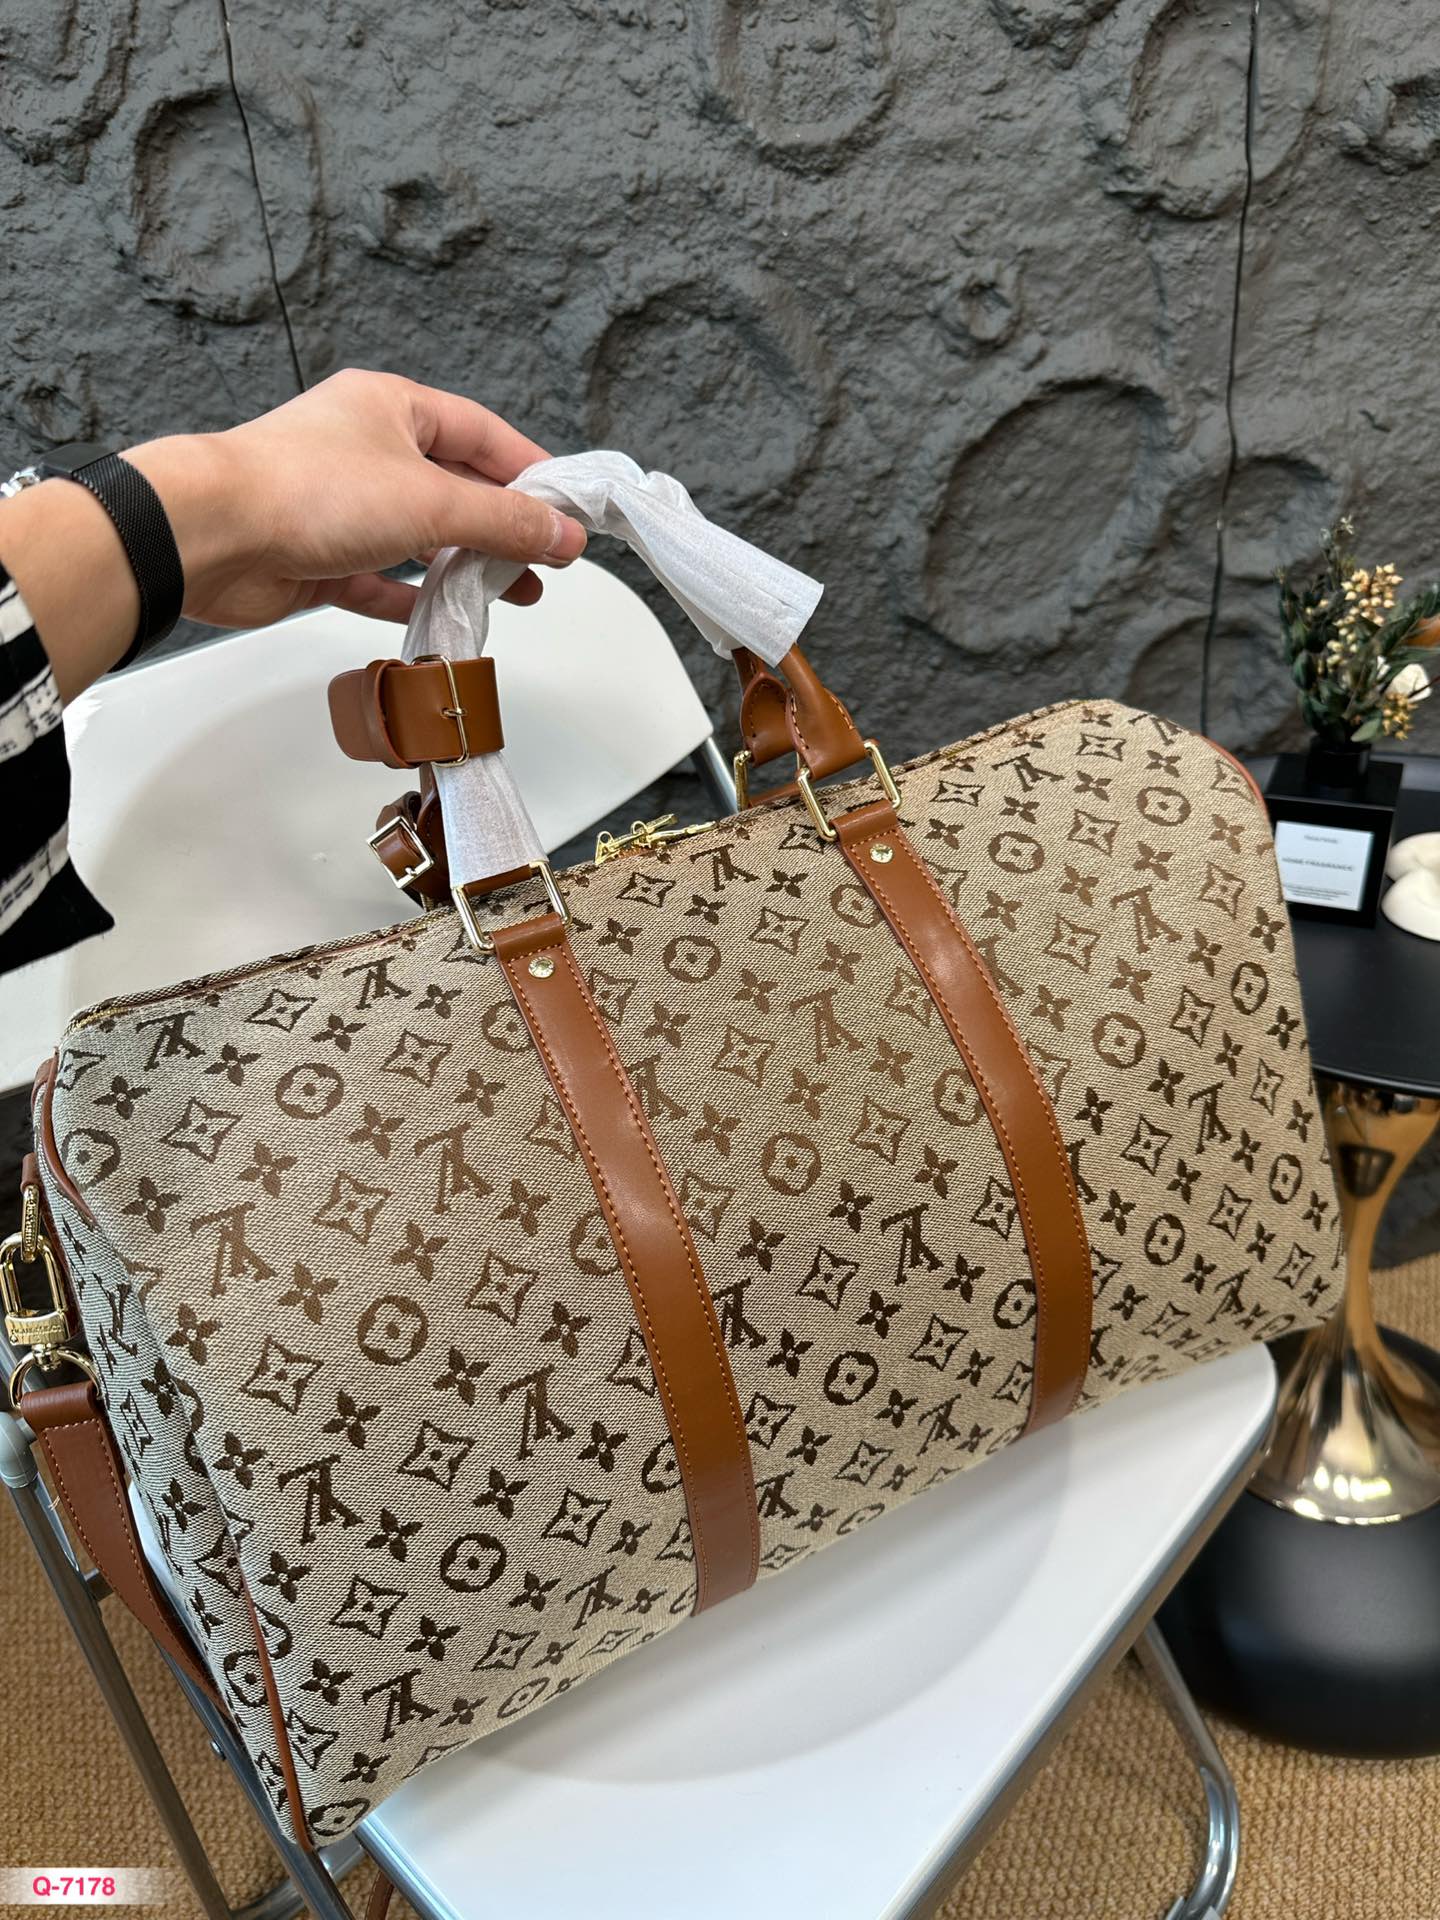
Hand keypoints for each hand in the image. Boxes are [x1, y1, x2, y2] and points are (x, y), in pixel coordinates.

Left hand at [126, 369, 587, 628]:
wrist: (212, 535)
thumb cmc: (310, 491)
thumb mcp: (431, 501)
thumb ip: (503, 520)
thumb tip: (564, 532)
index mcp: (392, 408)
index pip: (481, 433)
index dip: (530, 470)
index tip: (570, 509)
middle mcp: (366, 449)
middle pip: (454, 486)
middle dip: (503, 526)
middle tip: (548, 561)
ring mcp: (340, 505)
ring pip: (419, 536)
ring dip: (465, 565)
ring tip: (513, 595)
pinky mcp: (317, 558)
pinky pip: (379, 580)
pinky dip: (413, 599)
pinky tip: (445, 620)